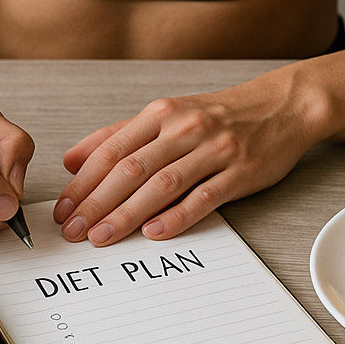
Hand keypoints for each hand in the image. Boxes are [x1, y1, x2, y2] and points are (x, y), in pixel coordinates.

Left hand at [53, 67, 314, 244]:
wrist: (281, 106)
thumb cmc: (220, 115)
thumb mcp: (167, 114)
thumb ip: (119, 135)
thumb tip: (72, 159)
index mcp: (161, 114)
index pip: (112, 150)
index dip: (84, 182)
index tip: (63, 208)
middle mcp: (184, 128)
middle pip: (131, 169)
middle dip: (96, 203)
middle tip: (73, 230)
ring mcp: (214, 150)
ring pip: (162, 184)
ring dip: (127, 214)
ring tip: (102, 237)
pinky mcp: (240, 172)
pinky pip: (204, 196)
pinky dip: (177, 216)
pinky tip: (155, 232)